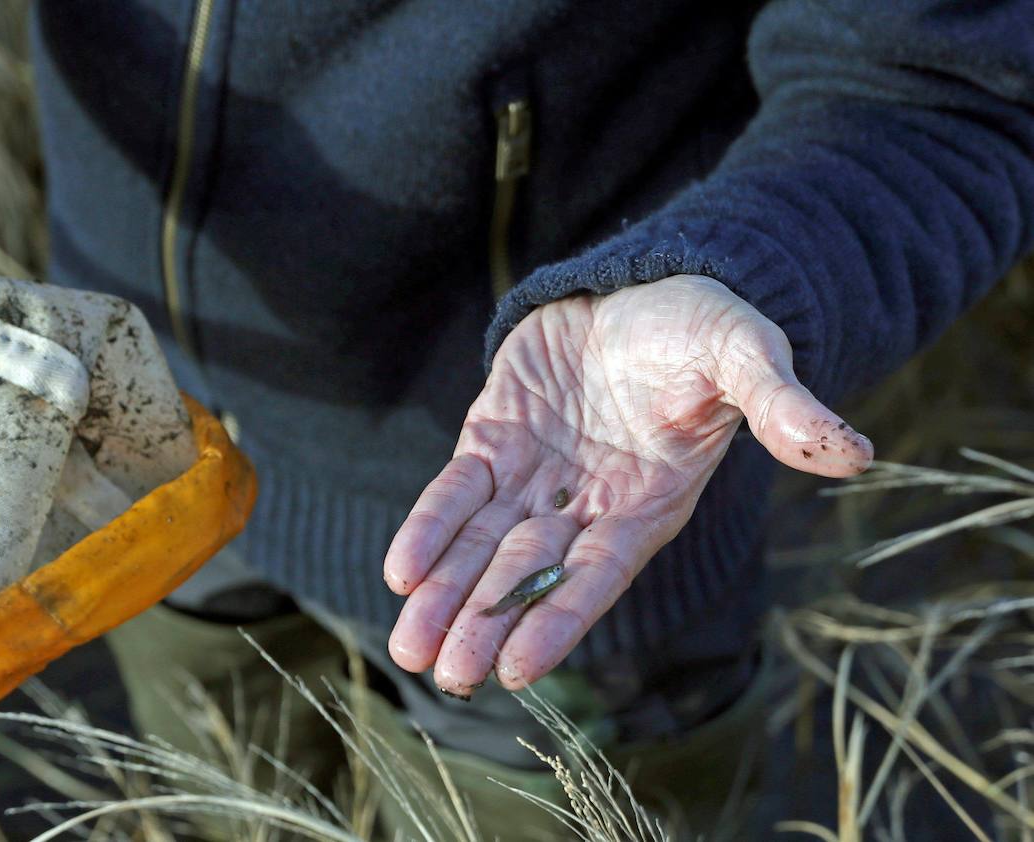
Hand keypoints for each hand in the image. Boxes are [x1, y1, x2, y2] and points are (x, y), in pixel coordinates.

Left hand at [383, 274, 871, 695]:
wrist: (640, 286)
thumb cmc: (699, 326)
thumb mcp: (744, 353)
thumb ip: (782, 405)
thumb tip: (853, 453)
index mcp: (645, 502)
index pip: (598, 573)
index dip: (559, 618)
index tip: (518, 668)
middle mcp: (585, 503)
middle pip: (529, 575)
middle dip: (486, 622)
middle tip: (445, 674)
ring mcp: (534, 476)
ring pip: (482, 546)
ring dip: (447, 595)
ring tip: (408, 648)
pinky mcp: (492, 440)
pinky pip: (455, 492)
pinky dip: (428, 529)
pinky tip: (400, 572)